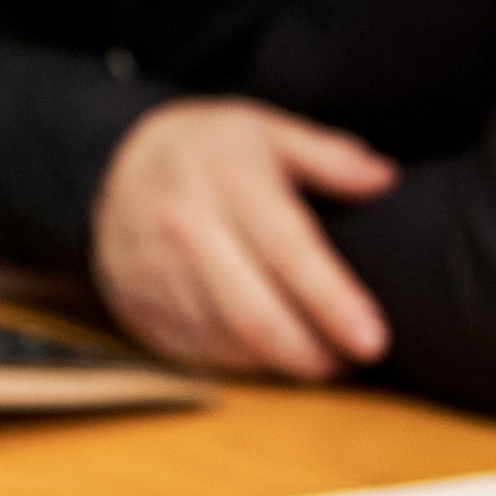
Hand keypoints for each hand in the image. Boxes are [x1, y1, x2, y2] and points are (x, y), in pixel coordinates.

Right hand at [87, 101, 396, 381]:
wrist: (111, 165)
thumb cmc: (206, 150)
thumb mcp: (267, 131)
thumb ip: (329, 156)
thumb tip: (385, 179)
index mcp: (228, 181)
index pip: (289, 251)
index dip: (334, 302)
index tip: (374, 341)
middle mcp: (187, 230)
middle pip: (255, 315)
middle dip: (312, 354)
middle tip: (353, 360)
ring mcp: (157, 274)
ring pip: (228, 344)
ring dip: (281, 363)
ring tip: (320, 357)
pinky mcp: (140, 308)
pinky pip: (198, 353)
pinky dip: (242, 364)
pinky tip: (270, 354)